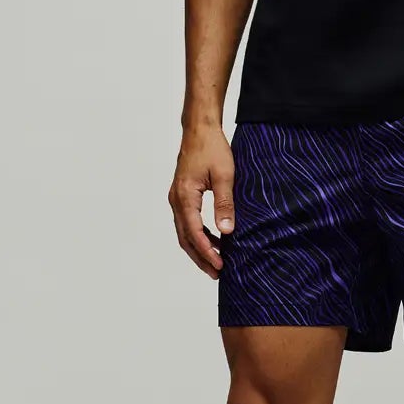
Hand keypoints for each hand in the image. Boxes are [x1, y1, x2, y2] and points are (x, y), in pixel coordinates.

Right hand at [169, 123, 234, 277]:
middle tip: (217, 274)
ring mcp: (176, 198)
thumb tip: (227, 231)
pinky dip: (199, 235)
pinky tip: (214, 241)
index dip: (207, 252)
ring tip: (216, 263)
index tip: (220, 265)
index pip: (194, 232)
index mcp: (184, 196)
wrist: (199, 130)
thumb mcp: (225, 176)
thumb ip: (225, 204)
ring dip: (199, 249)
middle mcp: (176, 200)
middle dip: (200, 257)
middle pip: (185, 238)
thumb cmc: (212, 148)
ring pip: (184, 232)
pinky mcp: (181, 196)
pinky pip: (187, 222)